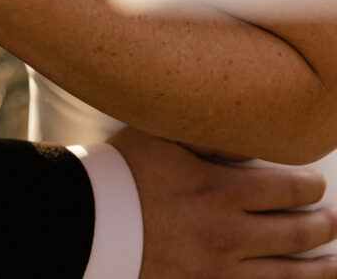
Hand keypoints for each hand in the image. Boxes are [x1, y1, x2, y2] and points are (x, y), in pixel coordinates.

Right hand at [110, 127, 336, 276]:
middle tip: (333, 219)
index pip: (292, 189)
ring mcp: (219, 273)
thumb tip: (252, 137)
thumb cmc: (125, 172)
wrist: (87, 224)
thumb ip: (212, 134)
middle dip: (324, 224)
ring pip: (291, 276)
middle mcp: (228, 235)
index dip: (311, 185)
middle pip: (300, 233)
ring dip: (322, 269)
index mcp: (221, 190)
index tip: (314, 183)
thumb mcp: (165, 137)